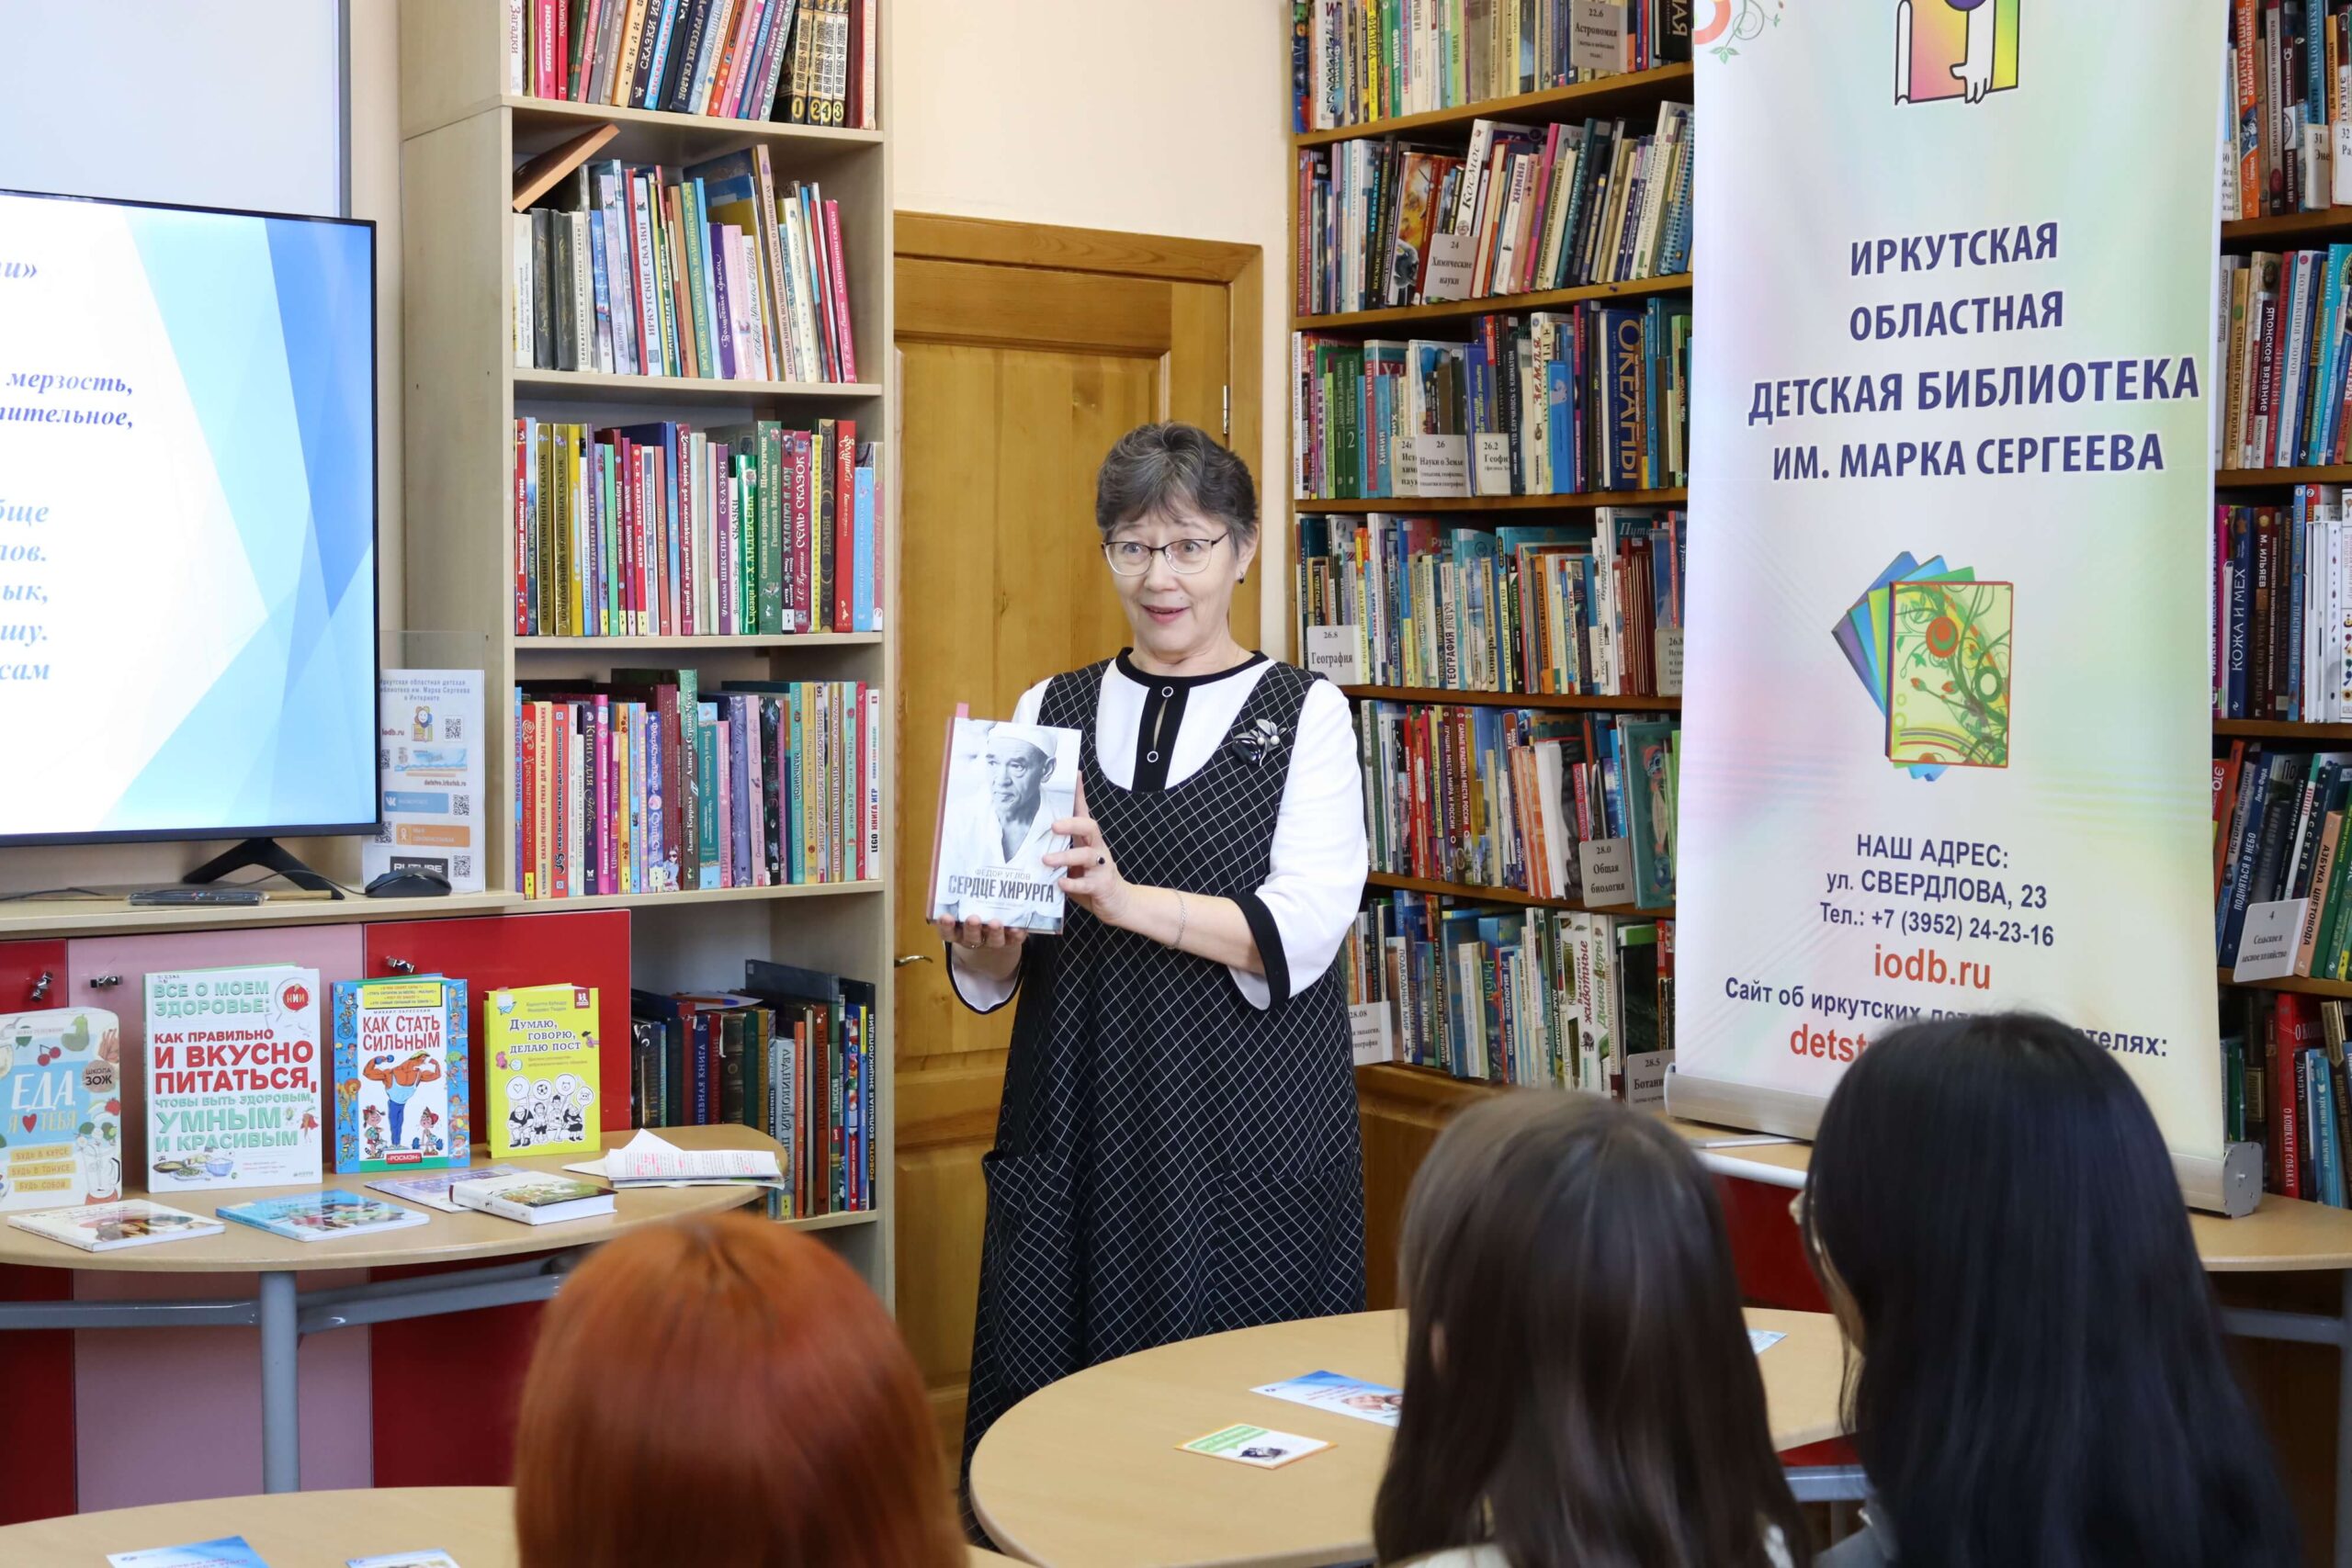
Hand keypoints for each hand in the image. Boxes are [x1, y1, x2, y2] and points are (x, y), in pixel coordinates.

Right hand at [934, 915, 1025, 979]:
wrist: (993, 952)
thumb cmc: (975, 927)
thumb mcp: (964, 920)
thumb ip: (962, 907)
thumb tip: (958, 883)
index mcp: (958, 934)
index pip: (948, 933)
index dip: (946, 927)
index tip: (945, 917)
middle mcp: (974, 941)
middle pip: (971, 937)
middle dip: (972, 928)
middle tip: (973, 919)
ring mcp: (992, 944)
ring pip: (992, 941)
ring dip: (994, 932)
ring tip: (995, 923)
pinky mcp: (1010, 944)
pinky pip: (1013, 942)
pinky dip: (1017, 936)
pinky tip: (1019, 930)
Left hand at [1045, 777, 1132, 927]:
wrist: (1119, 903)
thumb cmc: (1092, 880)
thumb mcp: (1076, 863)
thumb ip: (1060, 852)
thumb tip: (1030, 842)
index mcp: (1088, 841)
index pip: (1083, 813)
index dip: (1079, 794)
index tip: (1074, 774)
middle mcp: (1097, 850)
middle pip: (1089, 827)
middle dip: (1072, 823)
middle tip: (1053, 826)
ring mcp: (1101, 867)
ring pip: (1087, 855)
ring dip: (1066, 856)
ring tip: (1046, 860)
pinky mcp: (1102, 886)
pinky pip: (1087, 883)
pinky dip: (1073, 884)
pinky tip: (1060, 883)